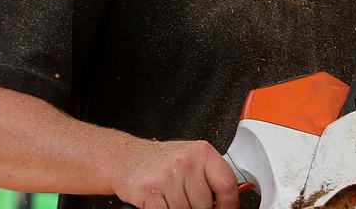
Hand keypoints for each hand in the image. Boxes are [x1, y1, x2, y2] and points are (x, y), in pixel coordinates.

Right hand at [109, 138, 239, 208]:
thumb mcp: (190, 161)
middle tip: (187, 202)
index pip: (227, 185)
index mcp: (202, 152)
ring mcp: (168, 176)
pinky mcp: (151, 191)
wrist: (126, 158)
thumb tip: (226, 203)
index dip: (229, 205)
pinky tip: (162, 204)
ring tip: (171, 199)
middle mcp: (187, 162)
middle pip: (205, 205)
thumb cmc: (159, 161)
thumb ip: (208, 179)